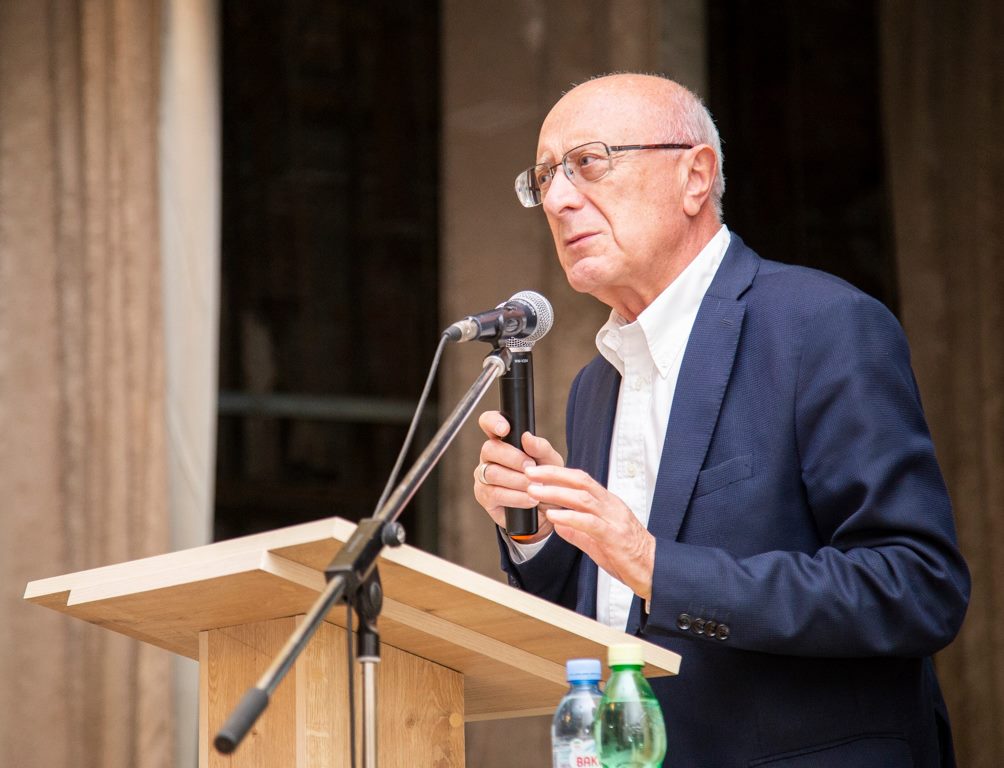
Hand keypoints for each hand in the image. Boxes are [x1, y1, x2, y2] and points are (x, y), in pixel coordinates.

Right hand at [473, 410, 563, 542]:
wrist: (548, 510)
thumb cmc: (547, 479)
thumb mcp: (551, 462)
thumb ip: (541, 448)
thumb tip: (527, 437)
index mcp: (503, 440)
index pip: (488, 422)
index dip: (492, 422)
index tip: (505, 428)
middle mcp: (489, 456)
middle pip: (489, 449)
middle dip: (513, 458)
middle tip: (531, 467)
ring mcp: (483, 476)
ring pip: (492, 473)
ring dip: (517, 480)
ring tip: (536, 486)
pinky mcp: (484, 497)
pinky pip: (494, 494)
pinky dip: (515, 497)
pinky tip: (530, 500)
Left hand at [525, 464, 654, 600]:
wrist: (654, 571)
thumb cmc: (628, 556)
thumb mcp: (597, 540)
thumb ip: (577, 531)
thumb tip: (557, 523)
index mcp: (608, 504)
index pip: (581, 480)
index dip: (558, 472)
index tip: (536, 470)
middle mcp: (611, 506)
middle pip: (581, 481)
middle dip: (553, 475)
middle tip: (529, 472)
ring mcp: (614, 519)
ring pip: (583, 498)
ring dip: (556, 493)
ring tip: (534, 492)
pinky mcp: (614, 536)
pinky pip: (590, 522)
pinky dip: (570, 517)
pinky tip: (553, 515)